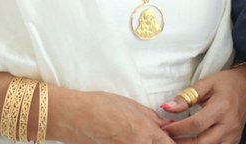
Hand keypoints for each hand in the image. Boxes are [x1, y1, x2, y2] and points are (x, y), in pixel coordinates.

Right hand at [47, 86, 174, 143]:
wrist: (72, 116)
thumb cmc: (101, 106)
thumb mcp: (133, 106)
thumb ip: (152, 119)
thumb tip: (166, 127)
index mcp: (146, 133)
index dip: (173, 141)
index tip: (173, 139)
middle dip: (159, 143)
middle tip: (153, 136)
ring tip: (132, 134)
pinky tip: (122, 138)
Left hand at [159, 65, 245, 143]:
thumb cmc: (227, 83)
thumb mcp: (206, 83)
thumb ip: (186, 97)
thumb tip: (167, 107)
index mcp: (222, 107)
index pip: (196, 124)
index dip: (177, 129)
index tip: (164, 127)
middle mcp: (229, 124)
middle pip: (201, 143)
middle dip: (180, 143)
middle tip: (166, 138)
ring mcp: (233, 135)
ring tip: (177, 140)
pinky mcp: (233, 141)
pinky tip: (191, 142)